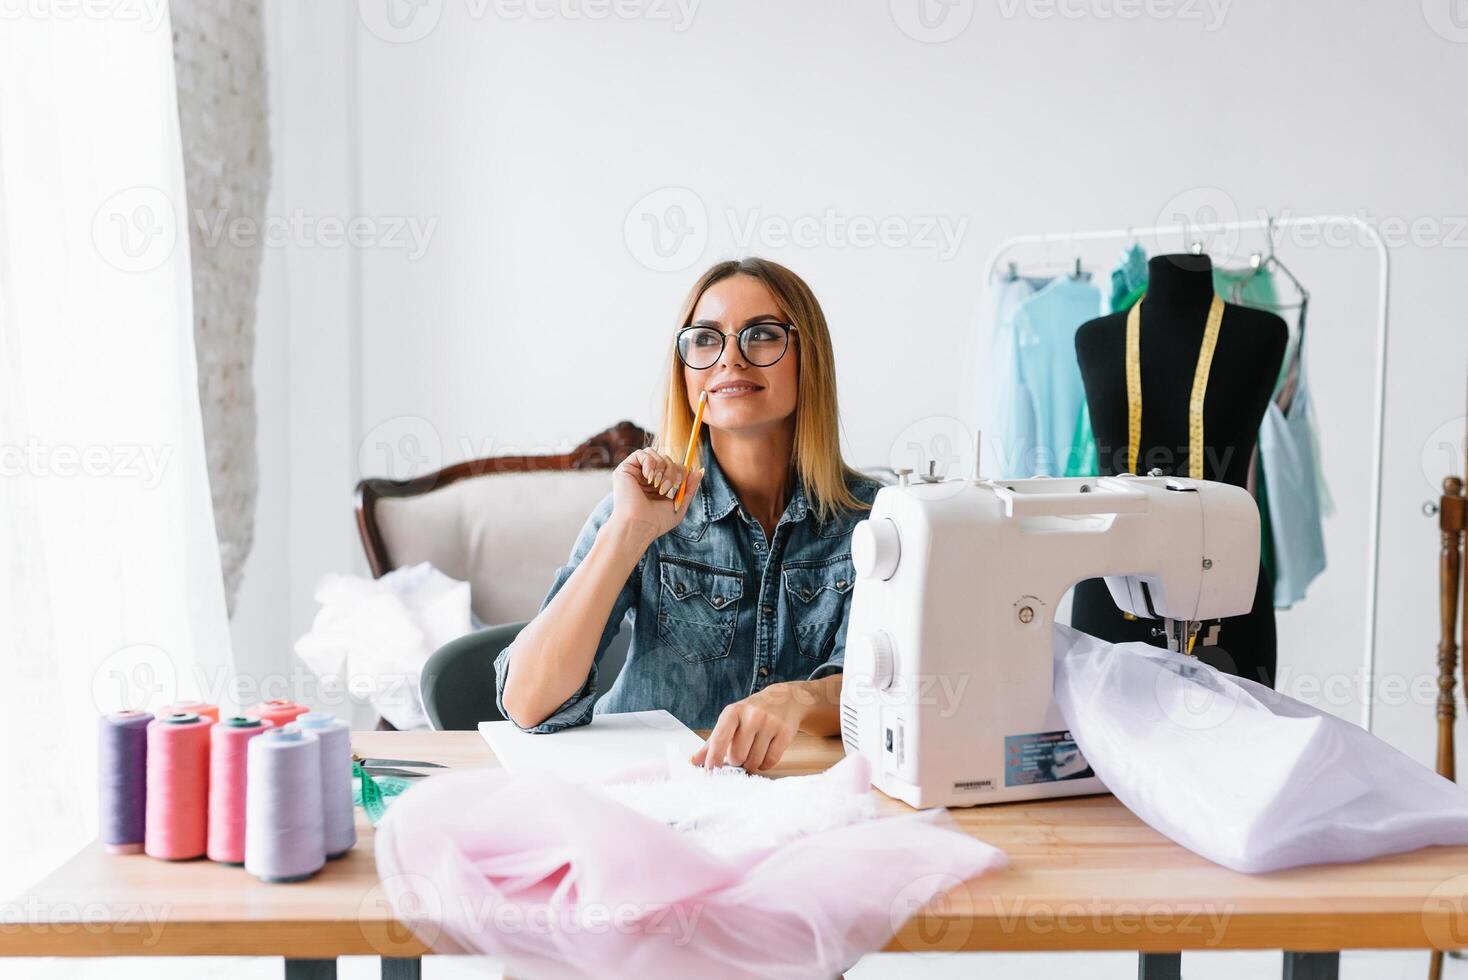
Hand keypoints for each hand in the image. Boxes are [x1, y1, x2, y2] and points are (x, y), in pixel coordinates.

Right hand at [610, 448, 703, 541]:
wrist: (639, 525)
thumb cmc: (657, 521)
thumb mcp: (679, 504)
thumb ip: (689, 487)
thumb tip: (700, 470)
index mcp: (656, 486)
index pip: (672, 467)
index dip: (680, 470)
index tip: (680, 484)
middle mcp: (645, 478)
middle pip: (665, 459)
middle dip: (672, 470)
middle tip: (669, 486)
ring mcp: (634, 473)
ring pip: (654, 454)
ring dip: (662, 467)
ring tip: (658, 485)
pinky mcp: (624, 469)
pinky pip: (641, 453)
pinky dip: (650, 462)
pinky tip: (649, 478)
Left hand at [691, 683, 808, 772]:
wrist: (785, 699)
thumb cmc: (752, 712)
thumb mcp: (731, 720)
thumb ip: (712, 742)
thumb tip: (694, 761)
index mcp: (733, 712)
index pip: (720, 739)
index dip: (714, 759)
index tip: (710, 772)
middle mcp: (752, 715)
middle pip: (737, 756)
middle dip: (737, 761)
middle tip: (741, 754)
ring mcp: (770, 723)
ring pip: (754, 761)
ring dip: (751, 764)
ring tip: (753, 752)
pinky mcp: (785, 732)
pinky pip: (771, 761)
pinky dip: (765, 764)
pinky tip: (764, 754)